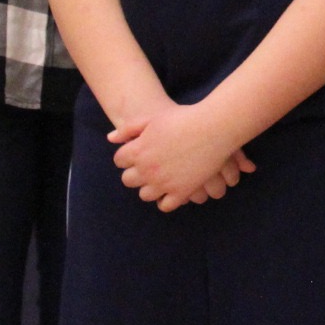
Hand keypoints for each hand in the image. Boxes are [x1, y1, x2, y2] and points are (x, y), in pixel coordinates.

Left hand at [107, 102, 252, 210]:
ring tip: (160, 179)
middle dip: (135, 174)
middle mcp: (146, 170)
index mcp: (137, 151)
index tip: (138, 153)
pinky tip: (171, 190)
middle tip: (148, 167)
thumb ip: (129, 129)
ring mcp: (163, 183)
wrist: (213, 127)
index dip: (127, 156)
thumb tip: (110, 138)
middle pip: (128, 180)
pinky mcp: (181, 191)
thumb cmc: (183, 119)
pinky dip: (165, 201)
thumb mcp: (152, 119)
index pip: (119, 161)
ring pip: (144, 195)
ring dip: (149, 188)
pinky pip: (165, 205)